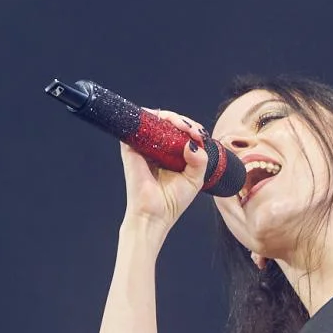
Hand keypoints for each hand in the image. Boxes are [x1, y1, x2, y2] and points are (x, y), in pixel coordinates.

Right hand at [119, 109, 209, 232]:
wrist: (154, 214)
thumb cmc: (173, 201)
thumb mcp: (195, 179)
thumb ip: (200, 160)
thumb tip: (193, 142)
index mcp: (172, 154)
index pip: (182, 132)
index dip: (193, 129)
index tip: (201, 136)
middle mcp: (157, 147)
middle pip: (170, 122)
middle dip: (185, 122)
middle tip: (193, 131)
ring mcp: (143, 145)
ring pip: (156, 119)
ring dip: (173, 117)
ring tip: (184, 127)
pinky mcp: (131, 146)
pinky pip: (139, 124)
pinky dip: (154, 119)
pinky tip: (168, 126)